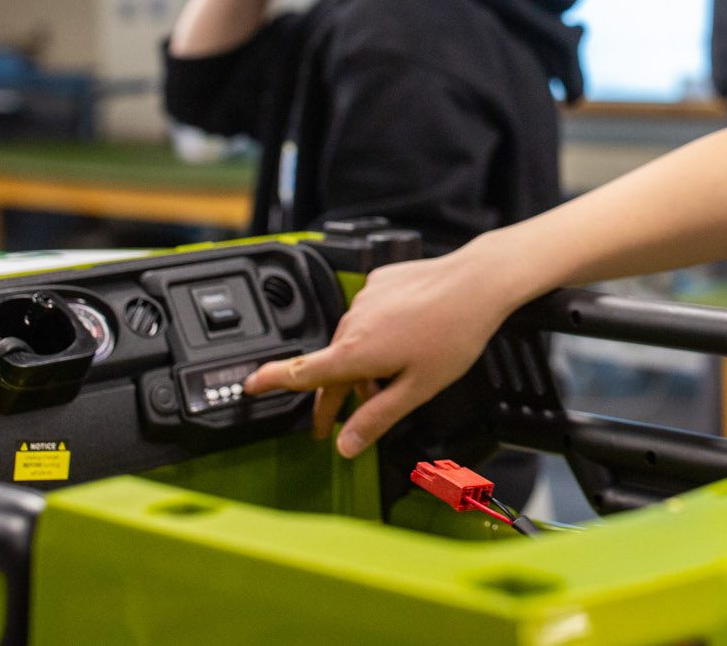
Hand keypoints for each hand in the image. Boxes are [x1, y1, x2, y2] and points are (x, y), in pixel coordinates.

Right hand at [244, 249, 520, 456]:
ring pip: (352, 342)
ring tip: (395, 377)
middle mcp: (352, 322)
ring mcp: (365, 299)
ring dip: (362, 365)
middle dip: (337, 396)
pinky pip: (369, 316)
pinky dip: (377, 334)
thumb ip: (377, 418)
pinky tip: (406, 340)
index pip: (299, 372)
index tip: (249, 387)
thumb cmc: (454, 333)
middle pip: (331, 366)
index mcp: (355, 352)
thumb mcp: (417, 389)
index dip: (269, 381)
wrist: (477, 281)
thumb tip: (347, 445)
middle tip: (339, 425)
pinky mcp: (379, 281)